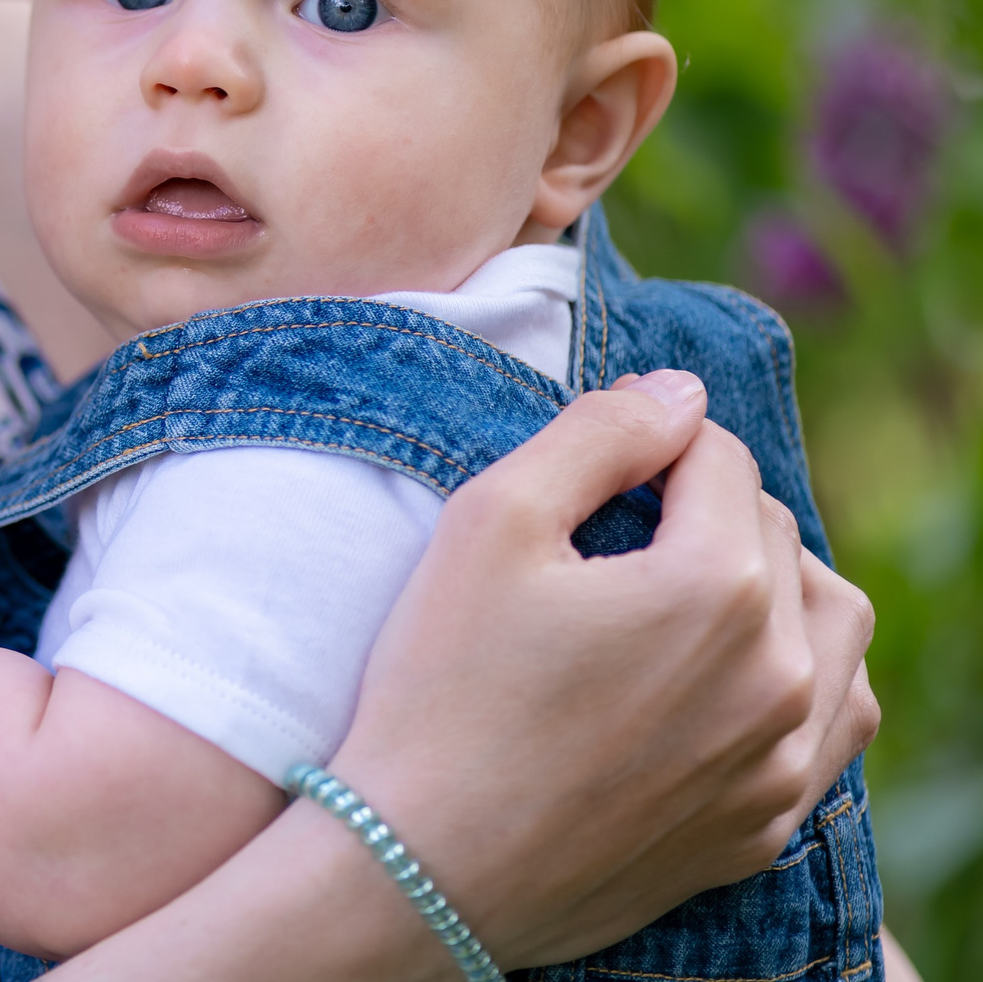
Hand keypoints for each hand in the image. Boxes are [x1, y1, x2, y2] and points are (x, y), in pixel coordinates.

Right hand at [328, 370, 878, 968]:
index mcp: (719, 587)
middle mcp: (780, 676)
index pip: (719, 459)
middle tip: (615, 524)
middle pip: (774, 535)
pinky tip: (726, 678)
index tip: (594, 454)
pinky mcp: (762, 829)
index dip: (651, 437)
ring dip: (777, 586)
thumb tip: (679, 393)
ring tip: (693, 586)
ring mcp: (780, 762)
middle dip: (706, 507)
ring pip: (834, 629)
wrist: (423, 864)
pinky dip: (797, 683)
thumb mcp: (491, 523)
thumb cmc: (442, 688)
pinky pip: (829, 731)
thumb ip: (597, 437)